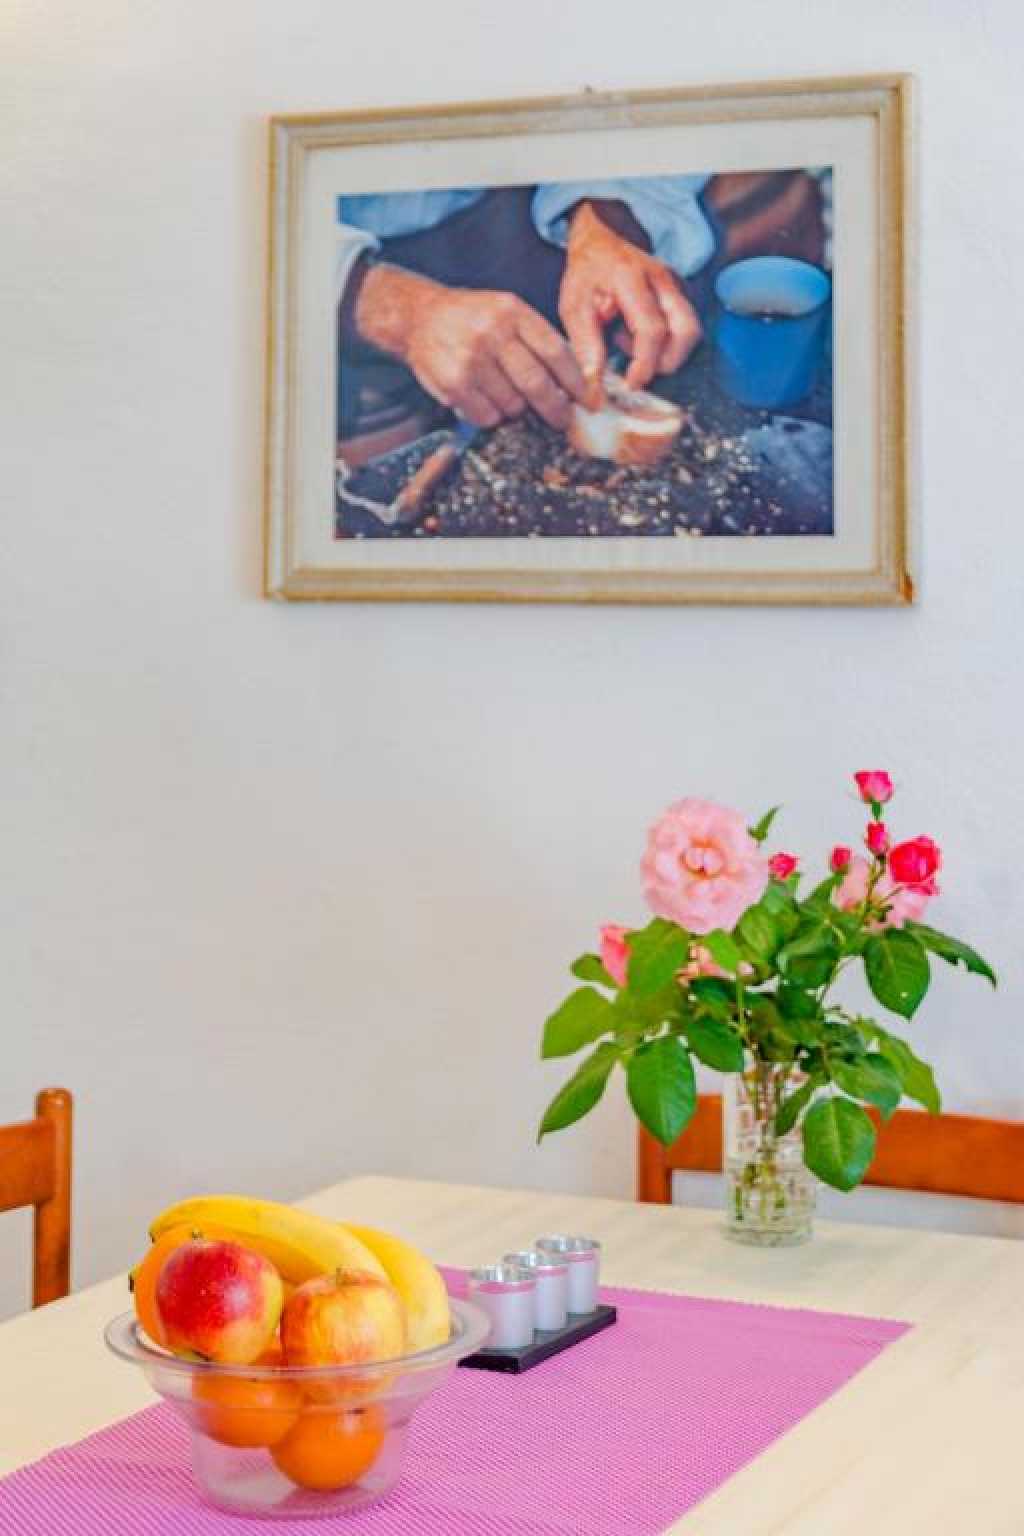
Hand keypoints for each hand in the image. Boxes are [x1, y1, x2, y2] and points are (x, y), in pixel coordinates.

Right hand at [354, 264, 584, 429]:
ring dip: (514, 408)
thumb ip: (536, 338)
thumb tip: (572, 380)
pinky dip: (491, 416)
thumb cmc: (470, 319)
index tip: (585, 399)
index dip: (575, 381)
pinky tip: (483, 399)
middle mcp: (492, 333)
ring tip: (503, 394)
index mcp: (512, 311)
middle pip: (537, 383)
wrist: (419, 317)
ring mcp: (471, 359)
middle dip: (555, 408)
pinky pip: (488, 416)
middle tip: (562, 419)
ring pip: (513, 405)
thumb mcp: (505, 311)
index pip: (555, 352)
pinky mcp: (454, 384)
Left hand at [560, 200, 701, 392]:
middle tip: (637, 370)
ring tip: (633, 346)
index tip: (632, 383)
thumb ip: (585, 342)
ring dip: (668, 353)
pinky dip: (668, 342)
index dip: (645, 363)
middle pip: (687, 330)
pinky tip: (638, 337)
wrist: (601, 238)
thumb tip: (594, 381)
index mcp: (632, 278)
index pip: (652, 329)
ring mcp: (675, 284)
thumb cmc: (587, 272)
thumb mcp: (573, 305)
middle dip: (667, 362)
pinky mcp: (680, 292)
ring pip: (691, 330)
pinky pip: (685, 326)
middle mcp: (662, 279)